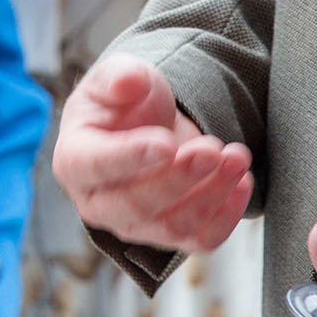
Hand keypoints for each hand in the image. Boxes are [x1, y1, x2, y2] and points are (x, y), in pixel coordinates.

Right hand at [52, 56, 252, 253]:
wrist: (146, 126)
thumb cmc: (124, 103)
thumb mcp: (118, 76)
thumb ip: (119, 76)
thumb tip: (128, 81)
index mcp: (74, 160)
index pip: (96, 166)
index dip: (131, 157)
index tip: (167, 143)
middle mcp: (98, 202)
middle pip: (137, 204)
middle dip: (180, 178)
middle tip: (213, 148)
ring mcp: (134, 225)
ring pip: (172, 225)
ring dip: (211, 194)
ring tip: (237, 157)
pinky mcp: (168, 234)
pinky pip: (199, 240)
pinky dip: (226, 216)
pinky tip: (242, 182)